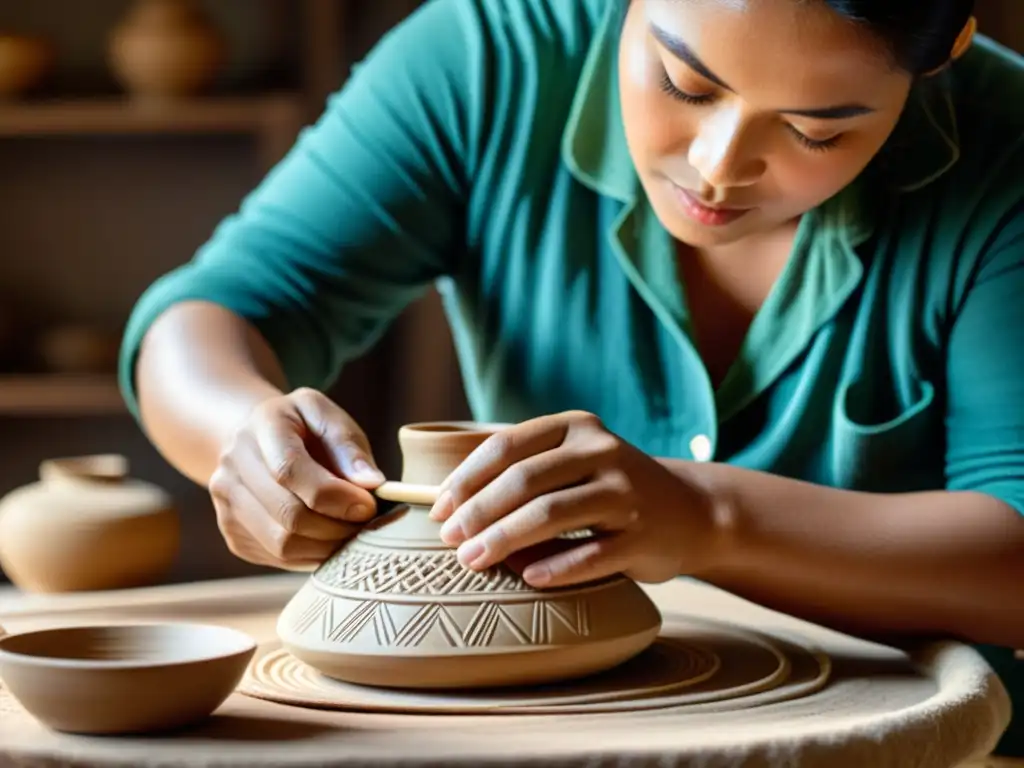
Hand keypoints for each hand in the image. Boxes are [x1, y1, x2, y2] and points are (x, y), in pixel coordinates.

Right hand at [208, 388, 384, 569]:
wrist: (255, 439)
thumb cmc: (302, 428)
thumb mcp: (328, 415)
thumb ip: (349, 446)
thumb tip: (372, 485)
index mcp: (262, 425)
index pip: (289, 469)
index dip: (334, 495)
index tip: (368, 506)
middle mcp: (234, 465)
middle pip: (287, 514)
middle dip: (337, 527)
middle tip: (366, 524)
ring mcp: (227, 503)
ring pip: (281, 543)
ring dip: (327, 546)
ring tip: (351, 534)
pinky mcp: (234, 534)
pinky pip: (277, 558)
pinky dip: (312, 556)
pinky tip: (329, 539)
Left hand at [428, 411, 721, 587]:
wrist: (691, 511)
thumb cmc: (609, 488)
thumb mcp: (574, 462)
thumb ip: (525, 471)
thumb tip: (449, 506)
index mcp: (576, 426)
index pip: (506, 446)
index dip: (466, 479)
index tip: (438, 510)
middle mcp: (603, 451)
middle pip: (524, 481)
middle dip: (478, 512)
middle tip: (449, 541)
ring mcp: (626, 494)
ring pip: (552, 515)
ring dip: (504, 540)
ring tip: (473, 560)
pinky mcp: (643, 537)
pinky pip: (589, 555)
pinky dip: (554, 568)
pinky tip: (527, 579)